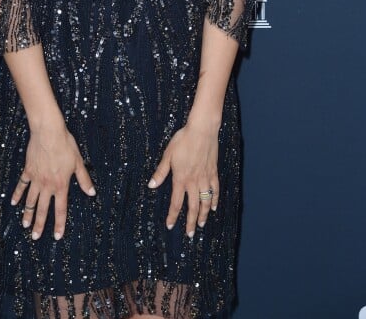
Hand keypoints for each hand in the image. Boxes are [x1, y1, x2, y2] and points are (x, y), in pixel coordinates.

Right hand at [11, 120, 95, 240]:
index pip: (60, 209)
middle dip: (39, 225)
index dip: (59, 224)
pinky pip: (22, 185)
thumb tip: (91, 193)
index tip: (57, 236)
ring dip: (28, 214)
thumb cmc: (65, 145)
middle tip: (35, 237)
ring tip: (25, 225)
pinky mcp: (28, 171)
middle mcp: (47, 185)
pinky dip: (17, 194)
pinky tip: (14, 202)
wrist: (48, 132)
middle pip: (42, 209)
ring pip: (30, 200)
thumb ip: (84, 179)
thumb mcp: (78, 162)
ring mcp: (36, 179)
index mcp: (61, 185)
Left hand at [148, 121, 219, 237]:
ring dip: (203, 215)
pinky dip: (214, 200)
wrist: (202, 130)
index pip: (176, 202)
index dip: (172, 215)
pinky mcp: (213, 172)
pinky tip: (213, 207)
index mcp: (181, 178)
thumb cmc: (183, 140)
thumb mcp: (168, 154)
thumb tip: (151, 185)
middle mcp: (194, 182)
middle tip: (189, 235)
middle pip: (192, 207)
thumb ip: (161, 172)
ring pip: (205, 202)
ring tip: (200, 225)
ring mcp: (205, 178)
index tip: (169, 225)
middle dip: (190, 222)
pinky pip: (215, 190)